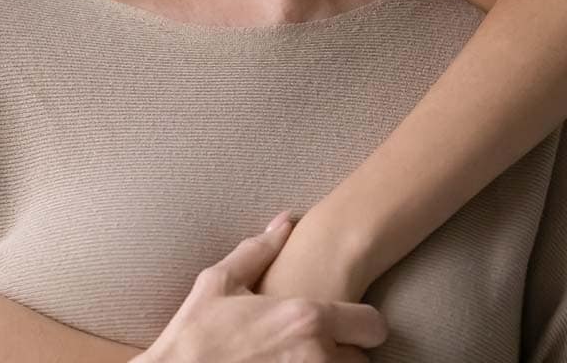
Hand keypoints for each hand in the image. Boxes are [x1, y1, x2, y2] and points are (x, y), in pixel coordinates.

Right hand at [136, 214, 386, 362]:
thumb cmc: (196, 331)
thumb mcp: (220, 281)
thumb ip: (258, 249)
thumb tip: (284, 221)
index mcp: (305, 318)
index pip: (372, 325)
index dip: (361, 323)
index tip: (349, 323)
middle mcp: (317, 356)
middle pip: (363, 360)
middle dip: (344, 351)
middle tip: (316, 343)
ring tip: (301, 357)